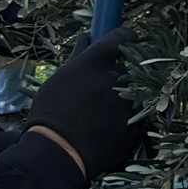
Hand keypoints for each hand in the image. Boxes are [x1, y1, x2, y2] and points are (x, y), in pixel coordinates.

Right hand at [25, 30, 141, 183]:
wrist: (58, 152)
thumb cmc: (51, 113)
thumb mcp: (60, 79)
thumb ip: (78, 56)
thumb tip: (86, 36)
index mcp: (95, 62)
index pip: (122, 37)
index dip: (126, 36)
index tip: (127, 39)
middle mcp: (115, 77)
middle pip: (130, 64)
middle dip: (122, 70)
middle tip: (107, 82)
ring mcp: (127, 100)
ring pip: (135, 88)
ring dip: (125, 93)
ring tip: (103, 108)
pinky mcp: (135, 122)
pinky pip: (136, 111)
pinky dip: (125, 114)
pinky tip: (107, 124)